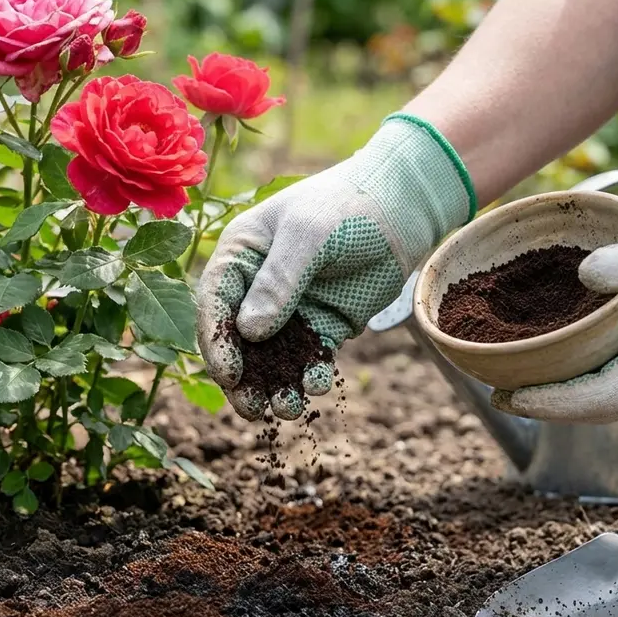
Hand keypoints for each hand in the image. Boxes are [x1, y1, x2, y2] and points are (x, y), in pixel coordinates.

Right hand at [197, 114, 474, 419]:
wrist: (402, 207)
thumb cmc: (346, 206)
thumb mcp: (308, 235)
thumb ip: (278, 281)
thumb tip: (249, 331)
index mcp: (240, 256)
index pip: (215, 304)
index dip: (217, 342)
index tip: (229, 374)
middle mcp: (257, 286)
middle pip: (238, 341)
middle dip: (243, 378)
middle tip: (253, 409)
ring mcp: (290, 309)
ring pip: (272, 357)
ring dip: (275, 385)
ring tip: (288, 410)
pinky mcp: (322, 324)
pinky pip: (309, 358)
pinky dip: (310, 375)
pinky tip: (317, 386)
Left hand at [493, 186, 617, 422]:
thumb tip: (582, 274)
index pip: (602, 398)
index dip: (554, 403)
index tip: (513, 396)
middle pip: (603, 409)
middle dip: (552, 407)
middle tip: (504, 394)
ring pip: (616, 399)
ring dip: (571, 397)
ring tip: (527, 385)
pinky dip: (593, 381)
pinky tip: (568, 365)